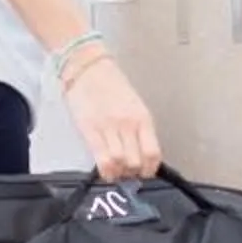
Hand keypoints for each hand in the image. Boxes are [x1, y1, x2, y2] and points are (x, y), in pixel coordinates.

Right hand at [61, 52, 160, 180]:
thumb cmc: (112, 86)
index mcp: (143, 118)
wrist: (88, 69)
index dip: (150, 169)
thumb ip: (139, 129)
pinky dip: (106, 171)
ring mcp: (109, 128)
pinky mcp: (90, 130)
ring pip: (120, 163)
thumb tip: (141, 154)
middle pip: (137, 161)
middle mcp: (128, 124)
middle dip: (133, 173)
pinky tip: (106, 172)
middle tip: (128, 173)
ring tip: (117, 172)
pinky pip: (102, 159)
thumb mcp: (134, 106)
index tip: (145, 173)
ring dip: (119, 173)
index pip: (153, 153)